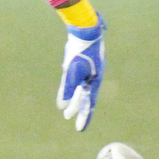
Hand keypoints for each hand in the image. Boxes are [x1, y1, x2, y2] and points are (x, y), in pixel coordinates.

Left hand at [56, 16, 105, 130]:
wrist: (84, 29)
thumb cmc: (80, 51)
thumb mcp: (73, 71)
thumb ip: (67, 89)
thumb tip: (63, 107)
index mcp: (95, 81)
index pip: (88, 103)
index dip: (84, 116)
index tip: (79, 129)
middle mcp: (92, 76)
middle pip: (83, 96)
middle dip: (77, 108)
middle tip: (70, 119)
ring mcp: (86, 69)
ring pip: (77, 86)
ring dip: (71, 97)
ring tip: (65, 108)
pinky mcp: (78, 60)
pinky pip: (72, 75)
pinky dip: (68, 82)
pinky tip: (64, 86)